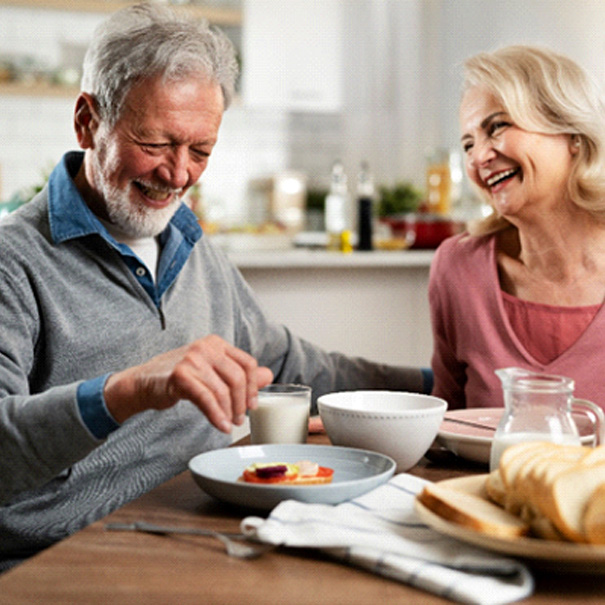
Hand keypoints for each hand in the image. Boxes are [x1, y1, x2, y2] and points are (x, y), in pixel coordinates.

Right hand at [103, 335, 273, 432]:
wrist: (143, 382)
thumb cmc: (179, 377)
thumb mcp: (212, 371)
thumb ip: (239, 373)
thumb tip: (269, 375)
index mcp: (217, 343)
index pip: (247, 363)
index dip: (253, 387)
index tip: (252, 405)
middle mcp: (206, 347)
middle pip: (238, 377)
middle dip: (242, 402)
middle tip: (240, 419)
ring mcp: (192, 359)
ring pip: (223, 390)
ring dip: (229, 412)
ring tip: (230, 424)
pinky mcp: (180, 376)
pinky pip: (207, 399)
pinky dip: (217, 415)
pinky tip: (221, 426)